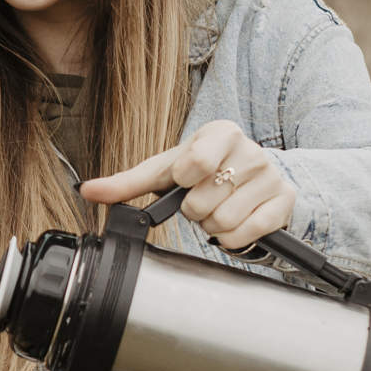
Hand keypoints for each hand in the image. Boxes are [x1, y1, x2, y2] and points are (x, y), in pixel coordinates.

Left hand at [81, 120, 296, 251]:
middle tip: (202, 200)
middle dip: (195, 210)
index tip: (186, 180)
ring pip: (223, 221)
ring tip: (217, 209)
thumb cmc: (201, 171)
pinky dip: (232, 238)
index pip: (192, 164)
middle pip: (202, 202)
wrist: (250, 179)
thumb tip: (87, 190)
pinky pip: (246, 234)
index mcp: (221, 133)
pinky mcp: (283, 201)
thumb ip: (127, 182)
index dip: (183, 182)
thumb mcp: (166, 171)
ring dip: (212, 226)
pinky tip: (235, 222)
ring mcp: (270, 176)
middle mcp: (251, 150)